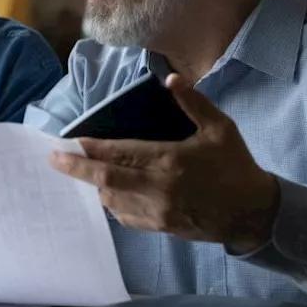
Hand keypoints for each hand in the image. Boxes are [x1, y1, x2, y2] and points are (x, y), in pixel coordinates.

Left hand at [49, 73, 278, 252]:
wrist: (253, 214)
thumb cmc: (236, 166)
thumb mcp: (220, 129)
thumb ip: (193, 103)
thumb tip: (171, 78)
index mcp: (170, 161)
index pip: (120, 154)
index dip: (92, 149)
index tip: (70, 142)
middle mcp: (158, 188)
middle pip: (105, 180)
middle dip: (76, 169)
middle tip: (53, 160)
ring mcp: (157, 212)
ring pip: (111, 200)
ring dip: (94, 186)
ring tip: (81, 172)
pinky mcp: (160, 227)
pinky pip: (125, 216)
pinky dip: (111, 203)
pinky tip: (106, 192)